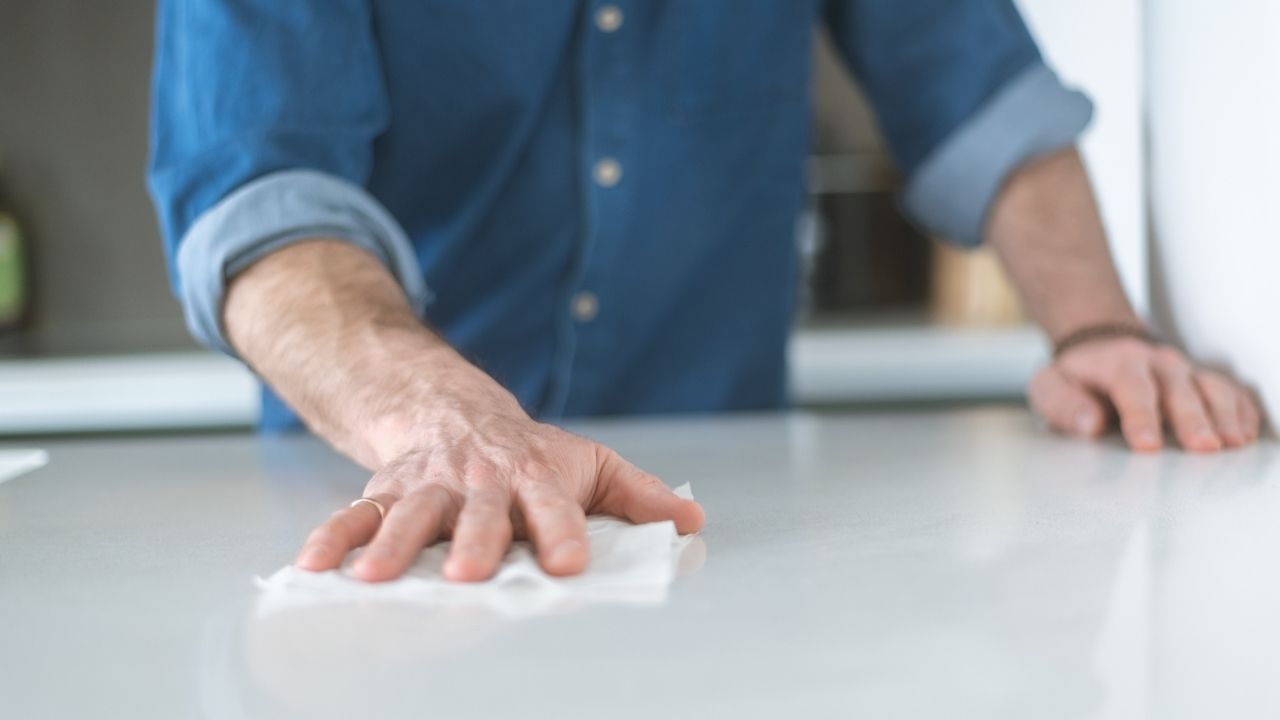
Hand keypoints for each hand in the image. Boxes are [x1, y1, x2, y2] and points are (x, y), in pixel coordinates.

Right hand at [293, 403, 705, 581]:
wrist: (457, 412)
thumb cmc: (531, 453)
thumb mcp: (589, 462)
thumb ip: (638, 494)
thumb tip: (692, 520)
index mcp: (534, 477)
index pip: (553, 507)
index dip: (562, 532)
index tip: (570, 563)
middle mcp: (479, 481)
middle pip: (477, 513)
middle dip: (472, 540)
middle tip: (466, 572)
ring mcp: (428, 484)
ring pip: (409, 512)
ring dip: (390, 543)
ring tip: (374, 577)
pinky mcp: (386, 490)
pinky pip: (355, 512)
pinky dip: (333, 536)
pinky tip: (312, 565)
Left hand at [1029, 338, 1260, 451]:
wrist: (1101, 347)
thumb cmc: (1075, 378)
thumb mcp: (1050, 386)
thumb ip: (1063, 404)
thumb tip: (1090, 424)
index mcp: (1118, 362)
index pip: (1132, 387)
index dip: (1141, 416)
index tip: (1147, 445)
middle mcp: (1158, 363)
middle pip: (1180, 389)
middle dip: (1194, 419)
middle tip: (1205, 448)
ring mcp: (1186, 371)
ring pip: (1213, 387)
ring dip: (1226, 415)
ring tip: (1235, 444)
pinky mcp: (1204, 382)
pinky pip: (1231, 392)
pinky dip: (1242, 411)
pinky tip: (1246, 435)